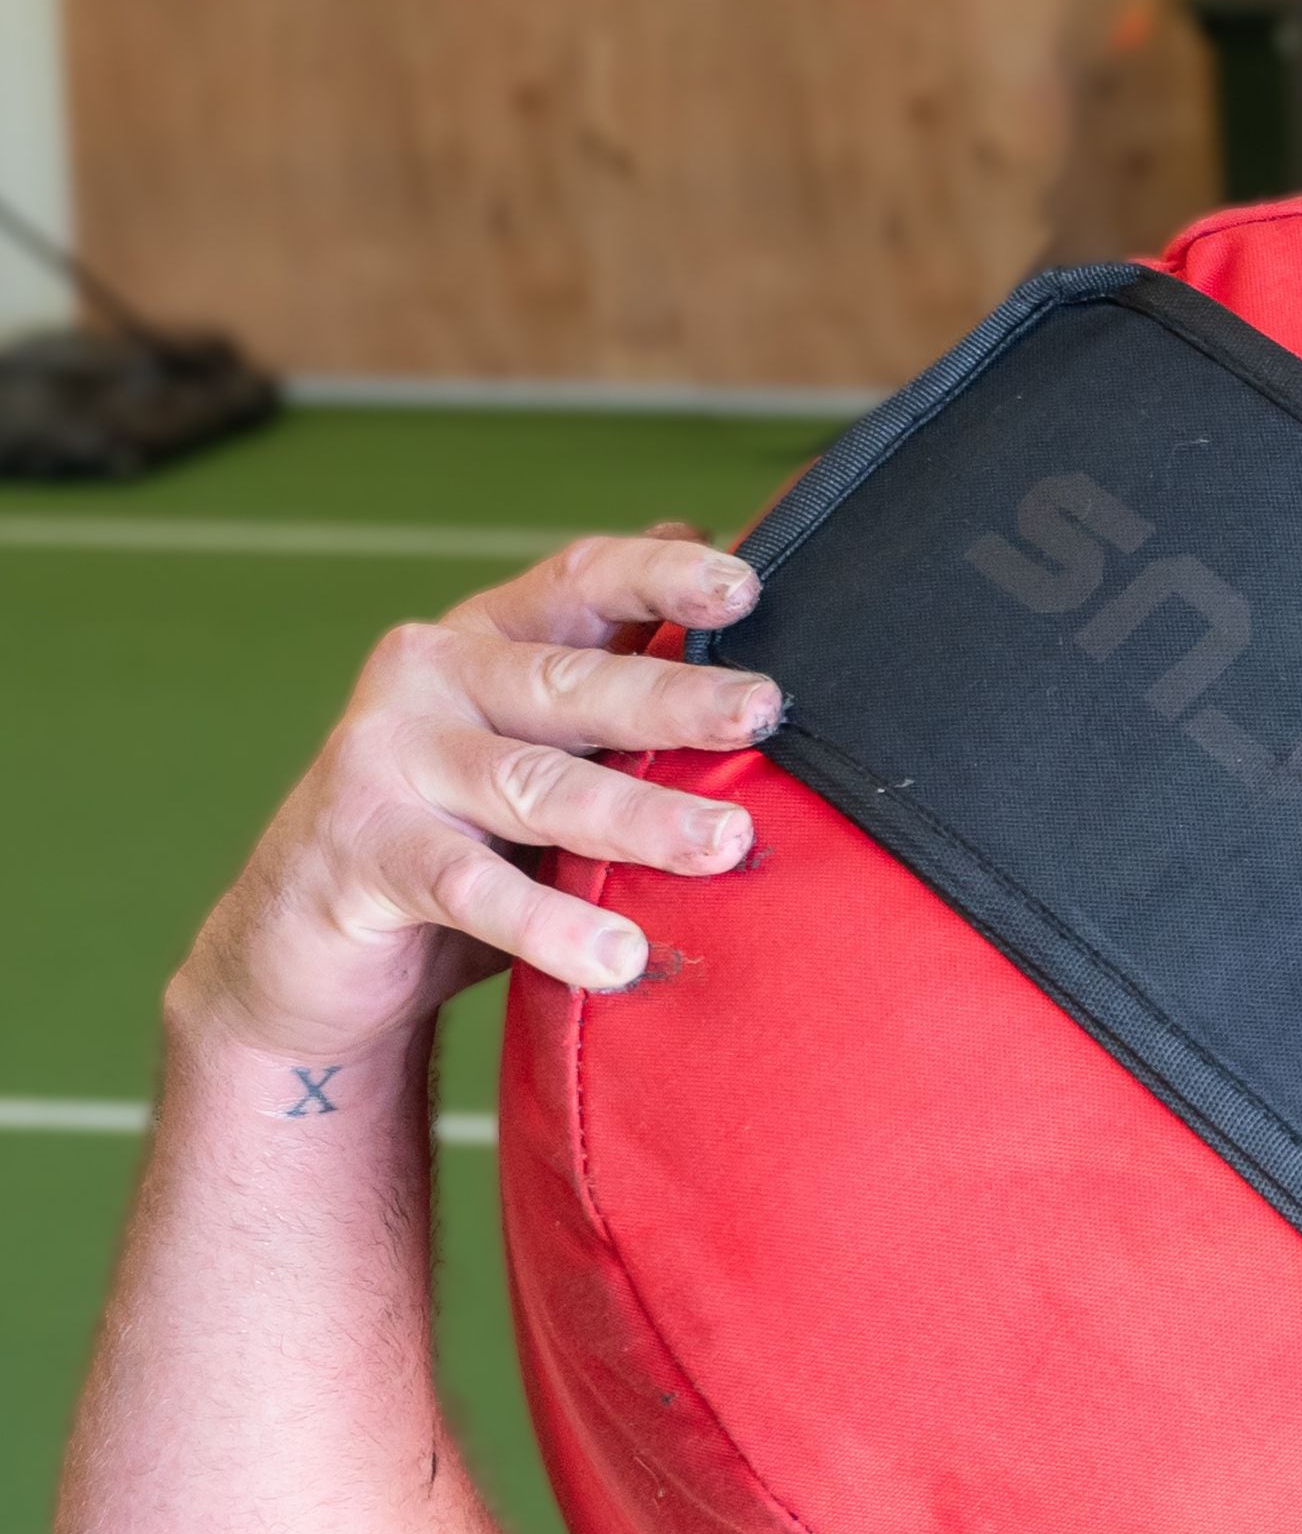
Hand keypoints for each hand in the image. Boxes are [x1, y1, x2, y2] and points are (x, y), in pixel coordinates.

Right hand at [171, 533, 785, 1068]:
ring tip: (724, 844)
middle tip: (764, 712)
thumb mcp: (537, 757)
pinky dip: (550, 925)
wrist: (305, 946)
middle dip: (673, 698)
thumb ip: (610, 703)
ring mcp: (387, 762)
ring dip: (636, 815)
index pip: (578, 584)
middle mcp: (429, 679)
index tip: (747, 586)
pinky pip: (473, 890)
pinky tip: (619, 956)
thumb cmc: (457, 841)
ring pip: (533, 785)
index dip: (659, 577)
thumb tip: (739, 636)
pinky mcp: (365, 854)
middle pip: (569, 683)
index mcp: (483, 640)